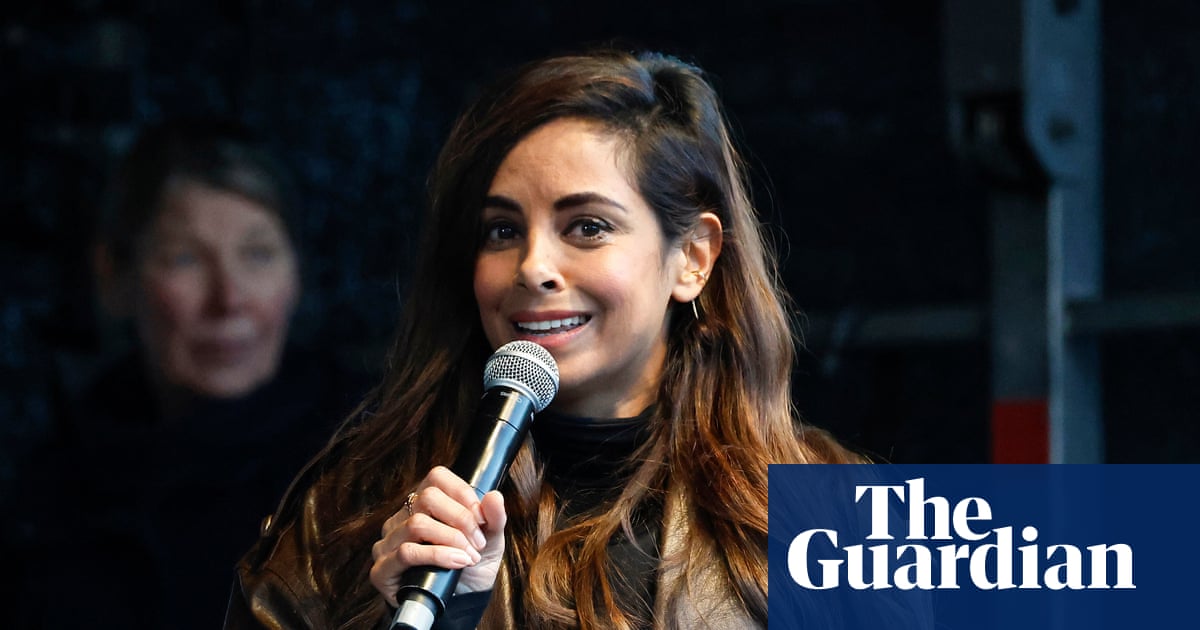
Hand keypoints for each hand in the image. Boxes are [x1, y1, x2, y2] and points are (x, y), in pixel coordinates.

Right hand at [369, 466, 507, 606]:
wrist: (460, 603)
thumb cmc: (469, 567)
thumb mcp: (490, 541)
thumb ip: (494, 518)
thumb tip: (494, 496)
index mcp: (424, 504)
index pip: (437, 478)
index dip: (462, 494)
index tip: (481, 518)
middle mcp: (402, 518)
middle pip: (427, 498)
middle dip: (461, 519)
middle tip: (478, 542)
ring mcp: (388, 542)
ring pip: (417, 524)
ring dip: (451, 540)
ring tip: (469, 557)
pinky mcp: (382, 569)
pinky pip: (406, 552)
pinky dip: (437, 556)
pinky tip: (456, 563)